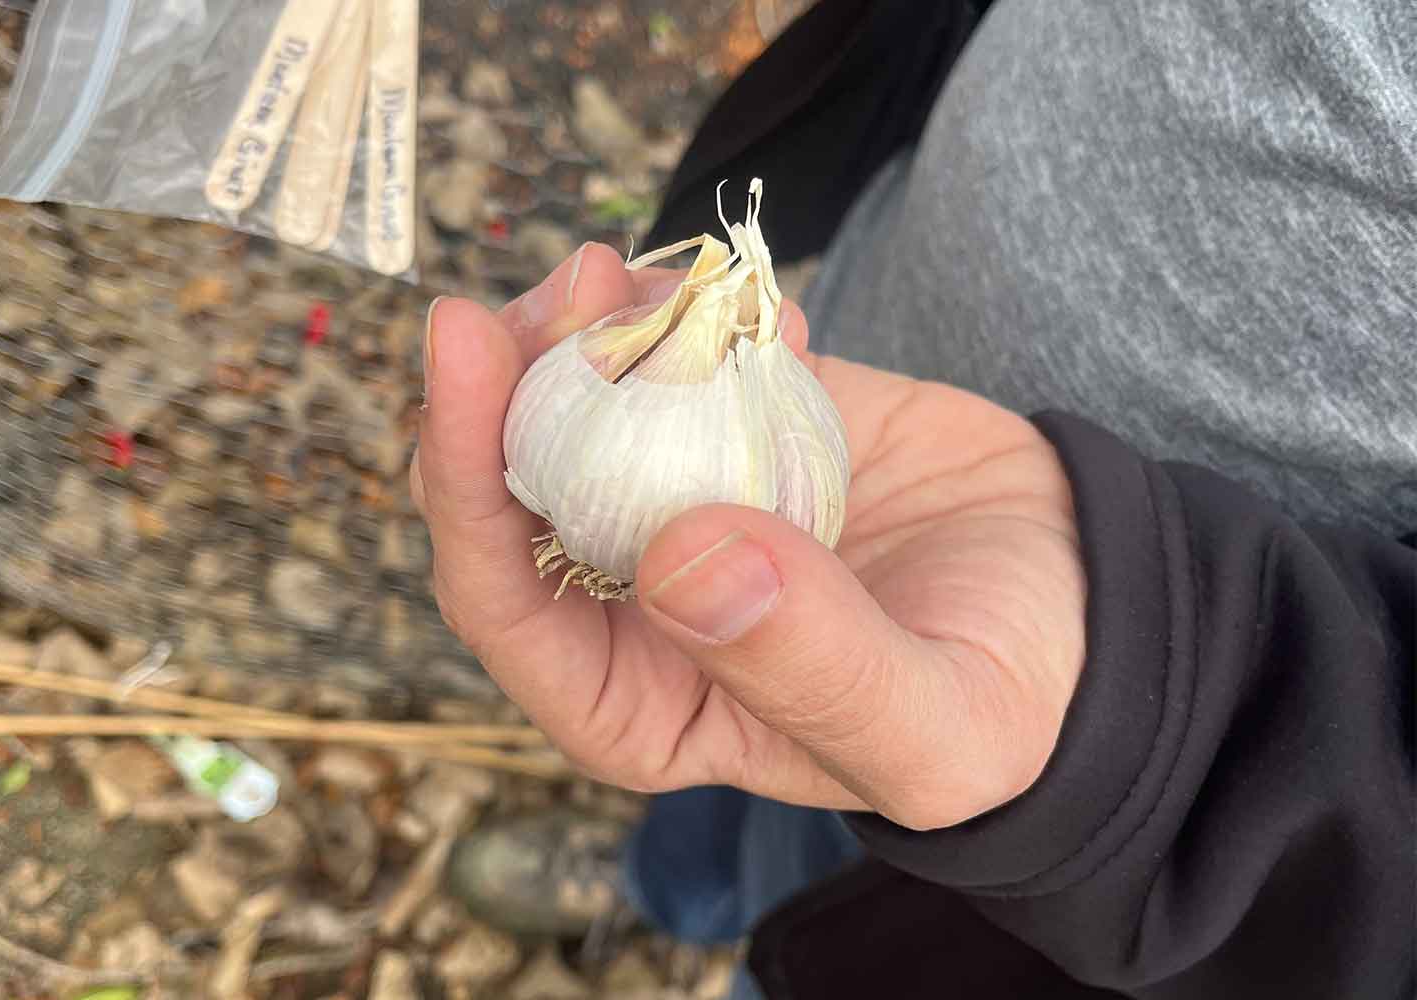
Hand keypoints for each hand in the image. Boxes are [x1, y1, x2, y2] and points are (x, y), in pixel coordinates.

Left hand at [411, 244, 1085, 829]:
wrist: (1090, 608)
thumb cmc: (1009, 703)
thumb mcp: (933, 725)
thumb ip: (811, 667)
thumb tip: (679, 559)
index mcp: (643, 700)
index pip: (502, 605)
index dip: (460, 482)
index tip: (468, 351)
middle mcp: (638, 604)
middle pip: (514, 485)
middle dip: (511, 378)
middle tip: (571, 286)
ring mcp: (684, 503)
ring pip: (580, 406)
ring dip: (583, 324)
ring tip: (622, 268)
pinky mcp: (741, 425)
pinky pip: (684, 357)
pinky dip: (689, 311)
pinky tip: (748, 299)